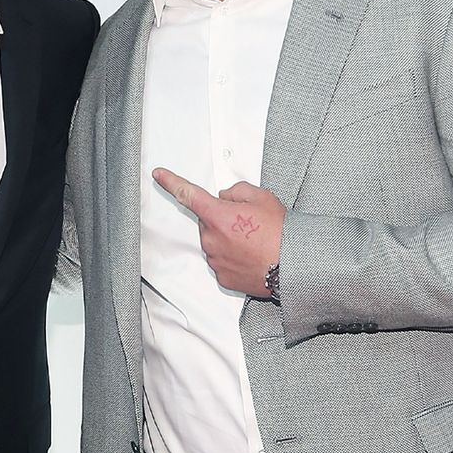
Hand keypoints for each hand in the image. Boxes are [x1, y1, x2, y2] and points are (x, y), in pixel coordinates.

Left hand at [152, 168, 285, 297]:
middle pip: (207, 221)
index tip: (159, 175)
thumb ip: (237, 191)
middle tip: (248, 223)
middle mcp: (211, 238)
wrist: (293, 265)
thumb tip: (225, 197)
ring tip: (255, 242)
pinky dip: (233, 257)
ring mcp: (216, 260)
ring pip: (214, 242)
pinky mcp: (223, 277)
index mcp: (217, 215)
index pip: (187, 193)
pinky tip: (252, 256)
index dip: (171, 182)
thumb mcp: (262, 197)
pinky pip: (222, 261)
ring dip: (228, 239)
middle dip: (222, 219)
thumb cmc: (281, 232)